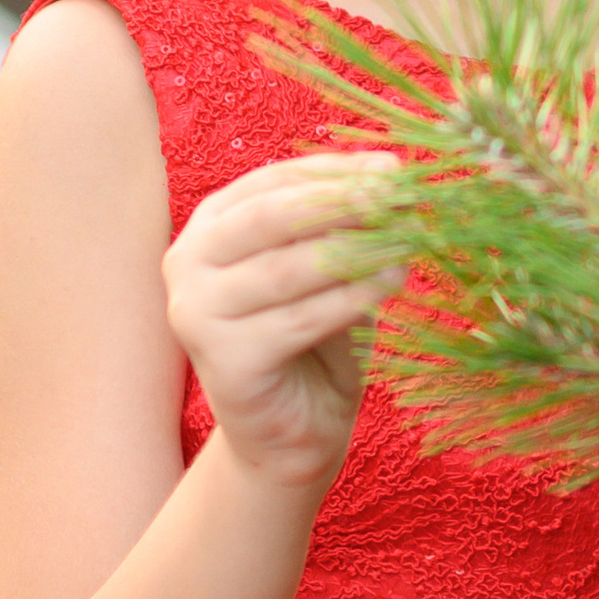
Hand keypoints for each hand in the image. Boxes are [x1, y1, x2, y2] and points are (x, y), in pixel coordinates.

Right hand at [161, 151, 402, 491]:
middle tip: (400, 194)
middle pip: (272, 216)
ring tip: (410, 240)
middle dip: (343, 200)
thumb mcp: (326, 268)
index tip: (394, 168)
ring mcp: (196, 312)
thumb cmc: (315, 339)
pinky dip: (351, 297)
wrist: (292, 431)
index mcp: (210, 226)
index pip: (274, 181)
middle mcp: (188, 261)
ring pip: (287, 267)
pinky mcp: (223, 360)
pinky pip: (300, 319)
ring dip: (356, 249)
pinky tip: (393, 282)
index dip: (336, 171)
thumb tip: (389, 177)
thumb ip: (341, 226)